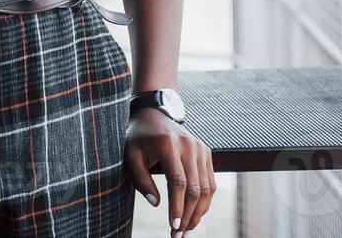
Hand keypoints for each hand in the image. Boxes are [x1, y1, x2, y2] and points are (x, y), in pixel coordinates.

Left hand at [124, 109, 216, 234]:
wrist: (154, 116)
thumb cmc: (139, 139)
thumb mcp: (131, 157)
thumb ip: (141, 181)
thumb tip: (156, 204)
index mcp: (169, 144)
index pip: (178, 182)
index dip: (177, 206)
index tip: (173, 226)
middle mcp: (189, 145)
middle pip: (195, 188)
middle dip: (188, 215)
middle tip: (179, 235)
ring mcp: (201, 148)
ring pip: (207, 188)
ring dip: (198, 213)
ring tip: (187, 230)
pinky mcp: (206, 152)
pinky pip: (210, 182)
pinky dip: (205, 202)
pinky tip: (195, 215)